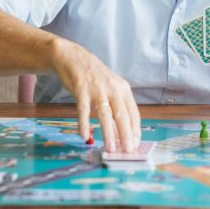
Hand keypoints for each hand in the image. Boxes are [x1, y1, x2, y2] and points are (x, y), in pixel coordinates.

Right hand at [49, 38, 140, 152]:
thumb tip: (120, 133)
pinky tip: (84, 135)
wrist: (74, 58)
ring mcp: (97, 89)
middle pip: (122, 115)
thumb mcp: (111, 88)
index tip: (135, 145)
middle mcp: (113, 89)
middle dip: (126, 134)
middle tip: (127, 151)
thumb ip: (116, 108)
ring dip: (108, 133)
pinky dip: (84, 123)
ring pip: (105, 114)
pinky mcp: (81, 89)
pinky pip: (83, 109)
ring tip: (110, 148)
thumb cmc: (94, 77)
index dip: (135, 130)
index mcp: (123, 89)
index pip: (133, 113)